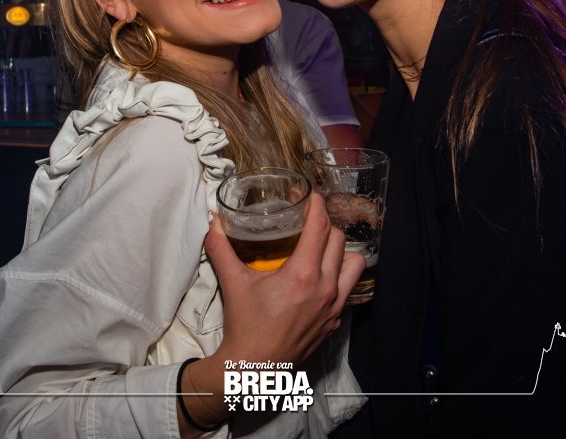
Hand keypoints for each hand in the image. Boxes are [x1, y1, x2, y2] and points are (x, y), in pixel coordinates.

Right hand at [206, 192, 364, 364]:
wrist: (254, 369)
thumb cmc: (245, 326)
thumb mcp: (233, 283)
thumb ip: (220, 247)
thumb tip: (212, 221)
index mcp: (303, 274)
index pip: (321, 227)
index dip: (318, 205)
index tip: (310, 197)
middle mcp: (325, 288)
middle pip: (338, 239)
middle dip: (325, 225)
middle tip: (308, 221)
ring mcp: (334, 307)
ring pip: (353, 264)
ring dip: (340, 251)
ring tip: (322, 248)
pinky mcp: (335, 321)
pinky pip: (347, 289)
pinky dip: (339, 276)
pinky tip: (321, 277)